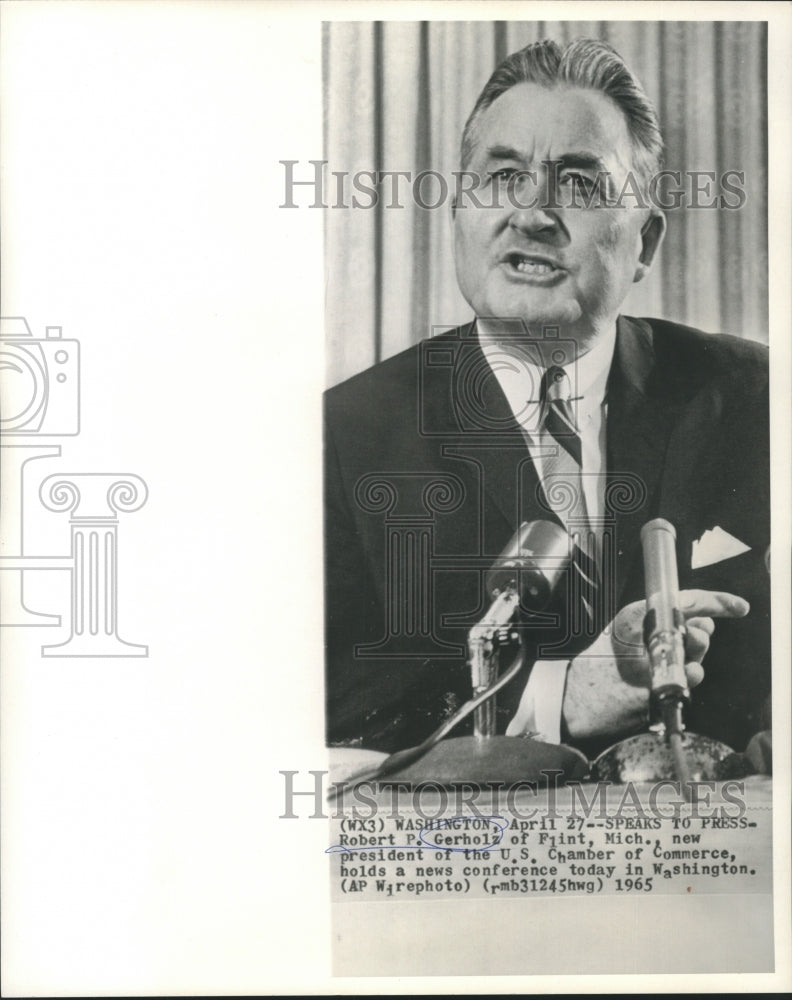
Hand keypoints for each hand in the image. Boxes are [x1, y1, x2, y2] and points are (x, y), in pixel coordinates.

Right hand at [562, 590, 748, 740]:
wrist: (573, 699)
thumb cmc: (599, 664)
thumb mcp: (622, 630)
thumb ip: (658, 622)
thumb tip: (704, 624)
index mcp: (635, 616)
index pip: (685, 602)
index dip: (717, 601)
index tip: (738, 607)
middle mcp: (645, 638)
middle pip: (698, 633)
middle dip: (698, 641)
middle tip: (677, 647)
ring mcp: (653, 667)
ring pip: (698, 660)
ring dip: (690, 664)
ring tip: (660, 667)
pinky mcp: (657, 692)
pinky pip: (689, 684)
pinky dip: (685, 683)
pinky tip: (662, 682)